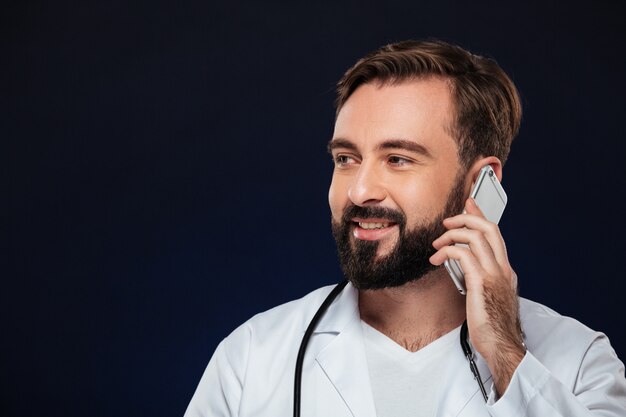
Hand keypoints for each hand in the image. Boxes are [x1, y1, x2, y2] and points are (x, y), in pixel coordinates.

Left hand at [429, 197, 525, 396]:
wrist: (502, 346)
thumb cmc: (492, 326)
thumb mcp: (488, 296)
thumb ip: (480, 278)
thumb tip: (464, 268)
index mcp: (505, 271)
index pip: (495, 234)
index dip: (480, 216)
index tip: (468, 204)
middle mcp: (503, 269)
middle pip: (489, 228)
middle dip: (466, 217)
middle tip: (447, 221)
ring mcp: (495, 275)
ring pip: (476, 237)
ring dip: (452, 235)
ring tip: (438, 244)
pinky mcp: (481, 283)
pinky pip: (463, 255)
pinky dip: (448, 251)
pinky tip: (438, 258)